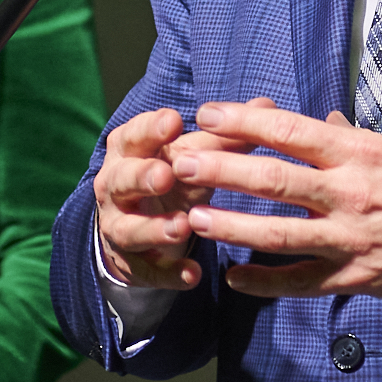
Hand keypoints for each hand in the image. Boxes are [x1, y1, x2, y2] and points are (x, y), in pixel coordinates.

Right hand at [92, 104, 215, 289]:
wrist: (136, 229)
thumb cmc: (170, 178)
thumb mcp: (191, 157)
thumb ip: (223, 136)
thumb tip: (266, 105)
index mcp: (128, 151)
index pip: (134, 136)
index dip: (151, 129)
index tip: (174, 121)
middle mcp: (115, 186)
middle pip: (122, 179)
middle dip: (142, 176)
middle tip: (166, 175)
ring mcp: (119, 226)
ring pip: (129, 228)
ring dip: (155, 228)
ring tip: (183, 226)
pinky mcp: (132, 263)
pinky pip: (148, 270)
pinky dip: (169, 273)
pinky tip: (193, 275)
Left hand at [175, 100, 381, 303]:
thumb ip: (352, 139)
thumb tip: (321, 121)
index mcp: (361, 153)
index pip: (291, 131)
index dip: (244, 121)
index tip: (208, 113)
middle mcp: (352, 194)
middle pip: (274, 180)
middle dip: (221, 170)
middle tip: (180, 162)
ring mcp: (351, 239)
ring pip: (279, 234)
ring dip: (231, 226)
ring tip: (192, 218)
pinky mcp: (356, 277)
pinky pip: (300, 282)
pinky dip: (264, 281)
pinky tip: (233, 278)